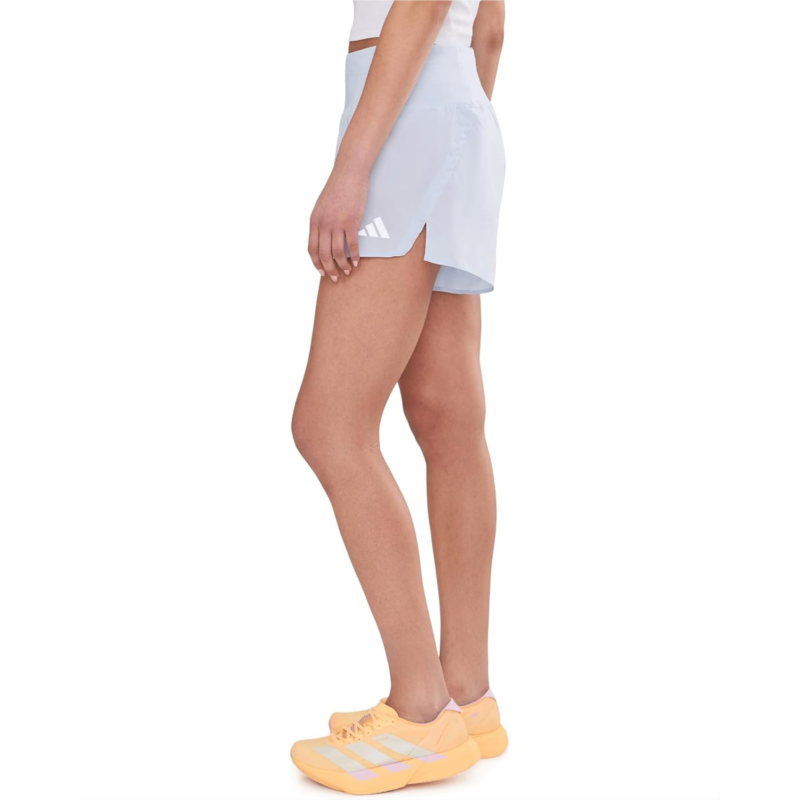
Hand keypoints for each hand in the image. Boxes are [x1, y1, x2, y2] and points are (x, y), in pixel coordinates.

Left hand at [308, 165, 369, 282]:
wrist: (349, 173)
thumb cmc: (337, 189)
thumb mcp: (322, 207)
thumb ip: (321, 222)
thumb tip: (323, 238)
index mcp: (314, 221)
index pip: (312, 249)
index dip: (316, 263)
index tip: (322, 272)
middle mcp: (323, 224)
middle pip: (324, 255)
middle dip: (329, 270)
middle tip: (336, 278)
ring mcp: (337, 224)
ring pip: (338, 253)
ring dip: (342, 265)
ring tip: (347, 271)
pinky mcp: (351, 222)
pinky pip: (352, 245)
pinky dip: (355, 256)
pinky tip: (357, 261)